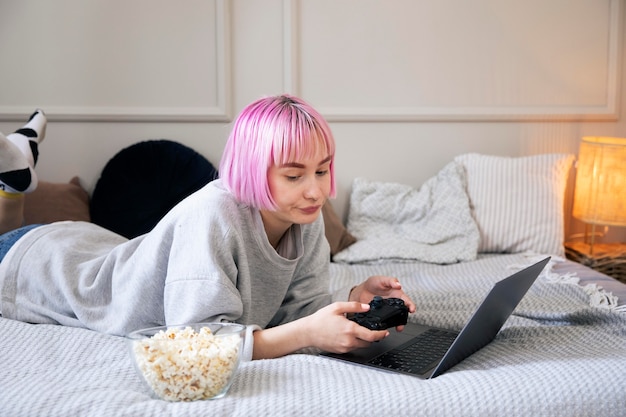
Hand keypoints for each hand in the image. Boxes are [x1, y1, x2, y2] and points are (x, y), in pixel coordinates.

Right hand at [252, 301, 388, 358]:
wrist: (308, 332)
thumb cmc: (320, 319)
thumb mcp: (337, 307)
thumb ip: (354, 306)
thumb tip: (366, 307)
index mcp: (350, 329)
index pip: (371, 336)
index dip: (381, 335)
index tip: (385, 333)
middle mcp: (349, 340)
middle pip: (368, 343)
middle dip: (373, 337)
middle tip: (374, 331)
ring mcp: (344, 347)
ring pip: (360, 346)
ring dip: (363, 340)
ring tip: (358, 331)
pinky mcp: (341, 351)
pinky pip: (352, 348)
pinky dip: (354, 342)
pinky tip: (348, 335)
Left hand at [349, 276, 416, 329]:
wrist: (362, 291)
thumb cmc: (374, 283)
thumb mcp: (382, 280)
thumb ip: (391, 281)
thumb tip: (398, 285)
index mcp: (397, 295)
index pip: (406, 301)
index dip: (411, 305)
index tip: (412, 309)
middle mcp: (393, 304)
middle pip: (402, 313)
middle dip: (404, 319)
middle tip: (403, 323)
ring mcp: (387, 311)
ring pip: (395, 319)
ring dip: (397, 324)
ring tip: (398, 328)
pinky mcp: (379, 315)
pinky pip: (384, 321)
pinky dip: (386, 324)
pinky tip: (385, 327)